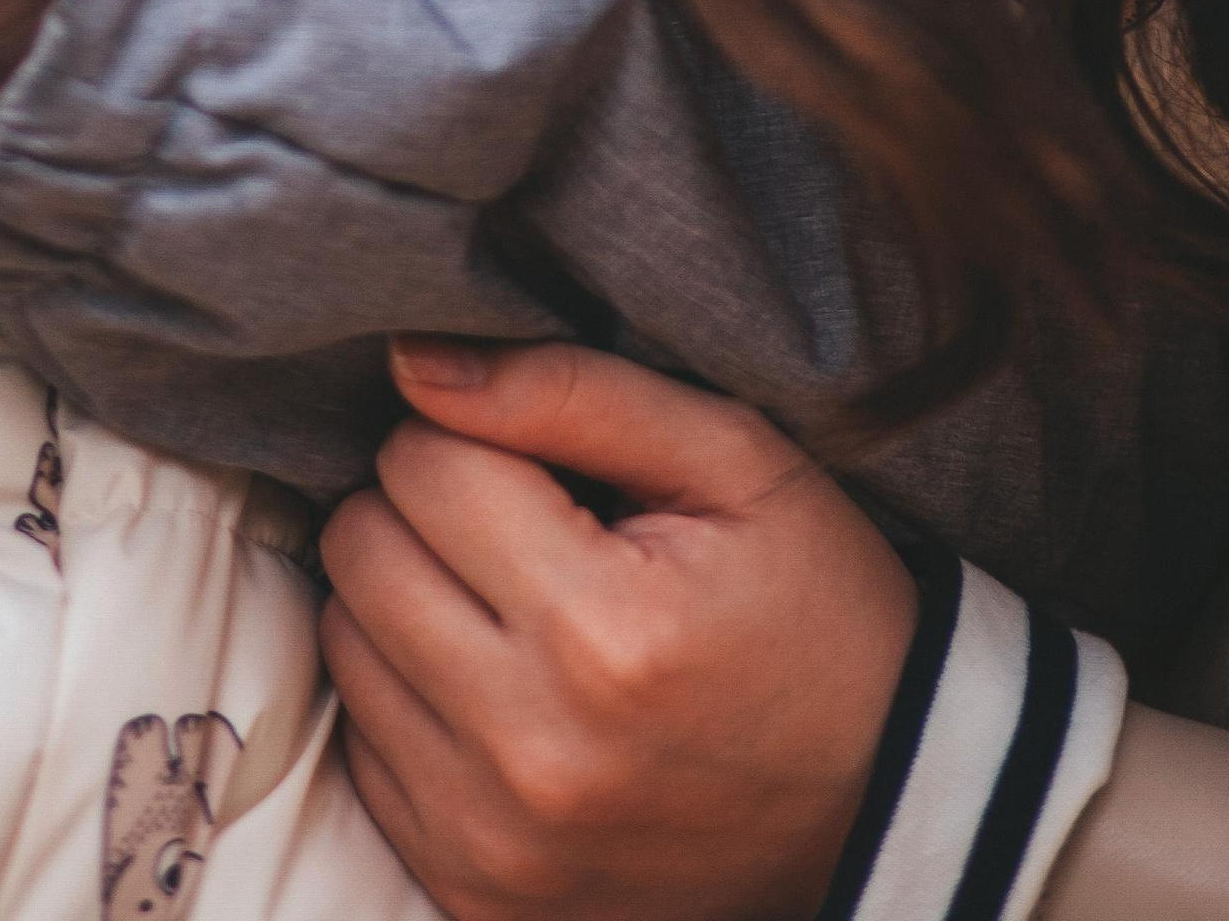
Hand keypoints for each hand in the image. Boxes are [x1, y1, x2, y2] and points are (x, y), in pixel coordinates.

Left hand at [321, 340, 917, 920]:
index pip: (423, 462)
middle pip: (362, 549)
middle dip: (422, 506)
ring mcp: (496, 841)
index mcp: (602, 630)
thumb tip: (410, 361)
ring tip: (510, 602)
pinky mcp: (478, 896)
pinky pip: (365, 751)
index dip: (474, 434)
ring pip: (346, 642)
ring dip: (406, 599)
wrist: (883, 798)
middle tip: (519, 523)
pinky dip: (411, 700)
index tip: (540, 464)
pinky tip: (499, 685)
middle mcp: (532, 750)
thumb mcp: (733, 460)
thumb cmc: (814, 606)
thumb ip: (568, 390)